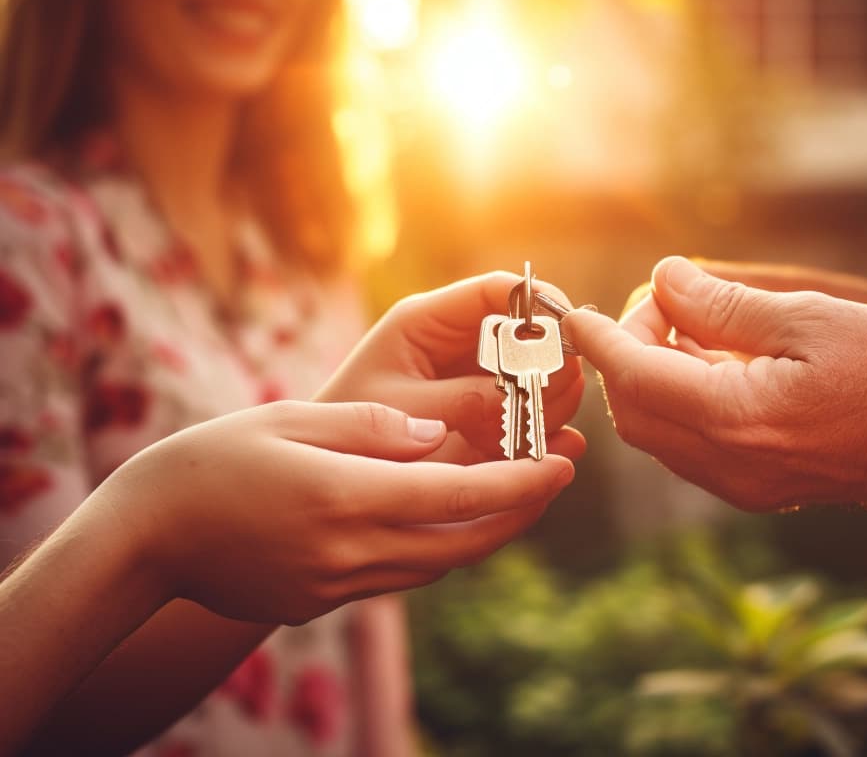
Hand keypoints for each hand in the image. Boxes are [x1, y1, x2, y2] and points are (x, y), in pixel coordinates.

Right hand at [102, 400, 574, 624]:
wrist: (145, 539)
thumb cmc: (212, 461)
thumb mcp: (292, 420)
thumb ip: (372, 428)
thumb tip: (437, 433)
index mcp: (347, 499)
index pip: (460, 495)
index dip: (521, 483)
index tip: (563, 463)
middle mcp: (350, 553)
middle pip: (464, 543)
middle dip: (520, 513)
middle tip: (556, 476)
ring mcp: (337, 587)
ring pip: (437, 566)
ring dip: (483, 533)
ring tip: (516, 493)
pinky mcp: (323, 604)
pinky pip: (399, 576)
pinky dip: (436, 547)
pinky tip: (447, 516)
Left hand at [316, 272, 585, 463]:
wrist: (327, 476)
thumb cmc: (344, 434)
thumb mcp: (399, 411)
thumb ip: (462, 400)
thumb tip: (525, 394)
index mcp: (429, 322)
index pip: (499, 290)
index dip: (541, 302)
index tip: (570, 332)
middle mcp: (461, 344)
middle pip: (535, 335)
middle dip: (550, 369)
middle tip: (539, 407)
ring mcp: (480, 380)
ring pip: (546, 376)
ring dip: (549, 406)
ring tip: (523, 440)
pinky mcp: (492, 417)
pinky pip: (539, 415)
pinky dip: (548, 434)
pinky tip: (547, 452)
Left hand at [564, 257, 866, 510]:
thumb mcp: (810, 318)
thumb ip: (725, 305)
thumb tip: (664, 279)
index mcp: (738, 419)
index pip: (635, 377)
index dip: (599, 340)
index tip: (574, 311)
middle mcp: (731, 464)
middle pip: (636, 412)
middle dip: (628, 354)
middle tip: (665, 305)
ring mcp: (745, 485)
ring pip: (660, 434)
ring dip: (653, 380)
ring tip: (690, 327)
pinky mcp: (761, 488)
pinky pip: (692, 448)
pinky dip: (682, 403)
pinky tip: (713, 365)